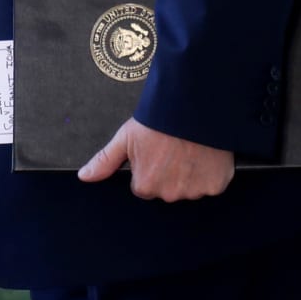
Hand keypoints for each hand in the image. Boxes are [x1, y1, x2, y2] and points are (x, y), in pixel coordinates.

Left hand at [77, 117, 234, 201]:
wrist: (191, 105)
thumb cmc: (157, 121)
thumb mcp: (126, 137)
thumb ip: (105, 161)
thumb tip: (84, 177)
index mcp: (145, 186)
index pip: (144, 186)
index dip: (148, 168)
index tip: (155, 151)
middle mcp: (169, 194)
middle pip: (166, 189)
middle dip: (168, 173)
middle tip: (172, 148)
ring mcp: (194, 191)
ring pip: (189, 188)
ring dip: (189, 174)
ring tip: (189, 149)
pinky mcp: (216, 185)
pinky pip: (212, 184)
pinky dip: (210, 173)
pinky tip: (205, 154)